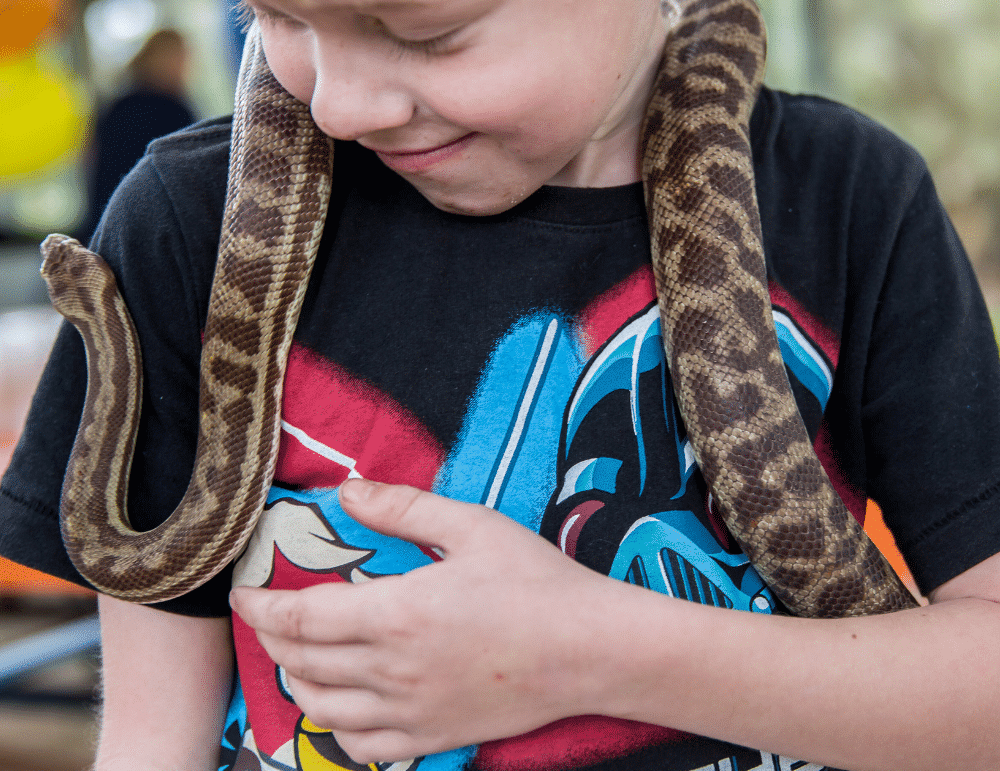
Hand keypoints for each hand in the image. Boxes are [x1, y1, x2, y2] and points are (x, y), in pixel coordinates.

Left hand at [229, 480, 617, 763]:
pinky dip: (335, 726)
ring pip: (322, 709)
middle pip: (303, 663)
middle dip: (272, 640)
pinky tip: (342, 702)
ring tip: (301, 654)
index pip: (302, 618)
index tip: (242, 594)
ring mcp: (411, 712)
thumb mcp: (471, 525)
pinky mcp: (432, 738)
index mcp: (398, 614)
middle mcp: (393, 670)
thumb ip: (403, 508)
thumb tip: (347, 491)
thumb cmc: (533, 580)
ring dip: (297, 680)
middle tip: (270, 615)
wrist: (588, 649)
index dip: (261, 607)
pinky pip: (361, 747)